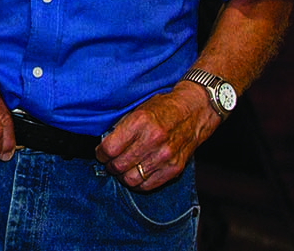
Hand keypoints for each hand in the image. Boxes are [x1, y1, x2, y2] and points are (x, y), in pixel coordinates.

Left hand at [96, 82, 220, 190]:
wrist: (193, 112)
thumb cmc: (162, 108)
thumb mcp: (137, 109)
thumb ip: (121, 126)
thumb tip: (103, 143)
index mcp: (140, 122)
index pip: (110, 148)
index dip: (100, 153)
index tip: (100, 153)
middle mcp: (153, 140)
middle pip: (119, 165)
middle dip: (109, 165)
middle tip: (108, 162)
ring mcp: (165, 156)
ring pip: (132, 179)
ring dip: (121, 176)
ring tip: (121, 169)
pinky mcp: (175, 168)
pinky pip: (148, 185)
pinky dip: (137, 183)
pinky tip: (135, 175)